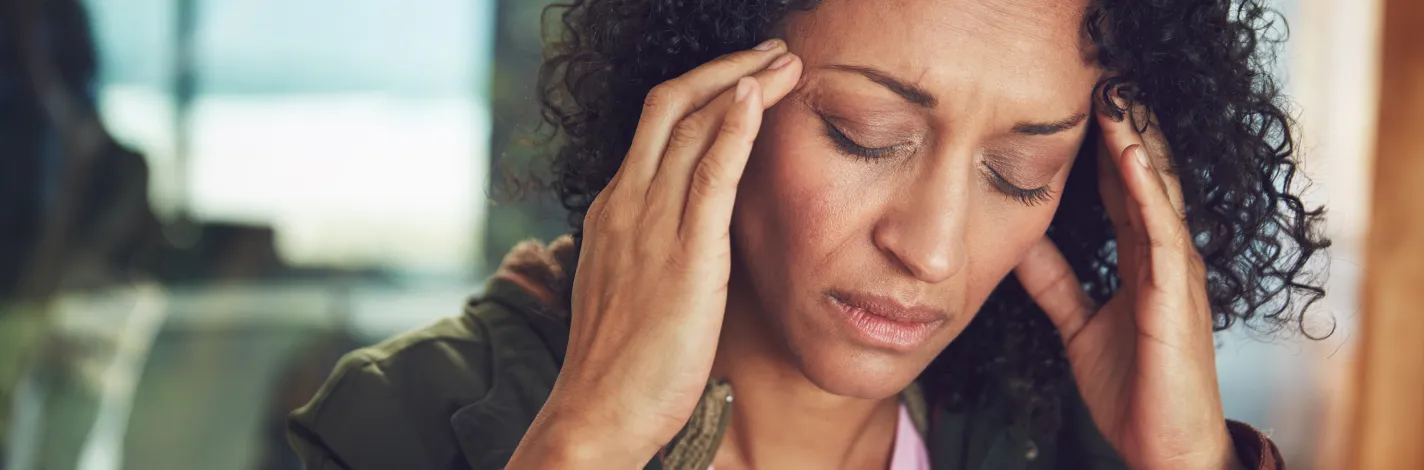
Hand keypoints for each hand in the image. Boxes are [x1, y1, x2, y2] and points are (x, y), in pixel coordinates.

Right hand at [506, 40, 802, 468]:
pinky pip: (709, 173)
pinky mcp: (684, 255)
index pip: (656, 126)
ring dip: (744, 84)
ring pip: (693, 127)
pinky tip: (759, 99)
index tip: (746, 78)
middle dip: (726, 68)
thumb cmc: (620, 362)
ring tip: (787, 63)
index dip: (706, 91)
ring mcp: (650, 225)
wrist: (598, 410)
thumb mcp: (632, 287)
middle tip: (774, 51)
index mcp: (614, 208)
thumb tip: (695, 233)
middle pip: (671, 106)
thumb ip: (656, 248)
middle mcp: (626, 202)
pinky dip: (735, 128)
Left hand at [1014, 98, 1243, 468]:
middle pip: (1144, 181)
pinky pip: (1162, 233)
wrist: (1161, 445)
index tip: (1082, 110)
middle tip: (1105, 85)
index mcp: (1142, 262)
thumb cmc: (1131, 388)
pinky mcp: (1176, 297)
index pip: (1121, 192)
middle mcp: (1163, 259)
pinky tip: (1130, 160)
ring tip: (1118, 102)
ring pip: (1157, 194)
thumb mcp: (1079, 325)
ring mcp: (1175, 274)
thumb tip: (1018, 245)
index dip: (1103, 150)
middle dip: (1125, 133)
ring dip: (1137, 145)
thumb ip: (1055, 284)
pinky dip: (1147, 193)